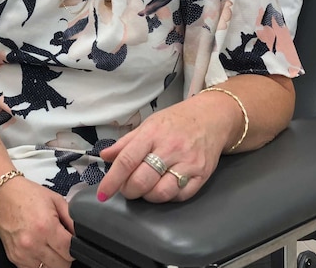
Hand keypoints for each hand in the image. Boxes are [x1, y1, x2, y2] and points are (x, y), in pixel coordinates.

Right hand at [0, 176, 74, 267]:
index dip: (75, 246)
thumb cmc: (29, 195)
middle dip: (65, 256)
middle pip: (62, 265)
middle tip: (60, 243)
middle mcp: (33, 243)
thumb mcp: (56, 200)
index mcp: (46, 227)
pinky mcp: (14, 258)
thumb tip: (82, 235)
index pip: (70, 251)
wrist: (3, 194)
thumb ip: (72, 219)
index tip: (72, 240)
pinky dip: (38, 262)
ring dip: (52, 261)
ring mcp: (22, 253)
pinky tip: (37, 248)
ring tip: (48, 245)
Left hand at [97, 100, 233, 202]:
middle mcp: (170, 148)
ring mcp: (188, 163)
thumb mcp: (149, 124)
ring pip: (161, 193)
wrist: (212, 117)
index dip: (112, 180)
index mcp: (152, 134)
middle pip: (142, 180)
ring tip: (146, 188)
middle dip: (129, 190)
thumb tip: (105, 156)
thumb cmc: (177, 120)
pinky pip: (179, 196)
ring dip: (147, 196)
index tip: (103, 193)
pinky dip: (167, 197)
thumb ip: (126, 142)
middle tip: (127, 187)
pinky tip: (163, 187)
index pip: (127, 160)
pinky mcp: (202, 175)